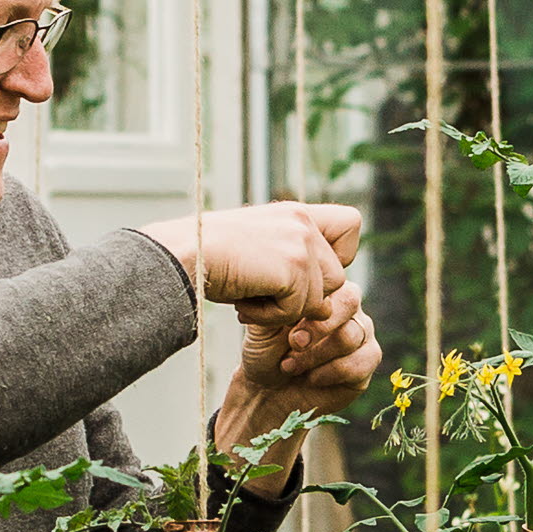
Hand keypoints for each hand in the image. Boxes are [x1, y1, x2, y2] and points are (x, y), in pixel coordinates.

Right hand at [147, 200, 366, 314]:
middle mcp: (303, 223)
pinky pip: (298, 311)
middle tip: (262, 297)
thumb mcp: (259, 249)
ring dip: (285, 311)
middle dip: (304, 298)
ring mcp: (301, 244)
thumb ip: (293, 264)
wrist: (181, 256)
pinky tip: (244, 305)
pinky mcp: (294, 268)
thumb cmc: (208, 258)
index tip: (304, 269)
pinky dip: (270, 318)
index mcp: (296, 213)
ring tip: (248, 299)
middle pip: (337, 278)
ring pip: (320, 300)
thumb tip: (324, 308)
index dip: (339, 254)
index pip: (351, 224)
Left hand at [229, 289, 383, 422]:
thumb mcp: (264, 324)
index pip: (332, 279)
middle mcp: (349, 306)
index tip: (286, 327)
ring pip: (351, 335)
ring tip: (291, 366)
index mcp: (325, 289)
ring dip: (316, 355)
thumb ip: (280, 302)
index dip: (311, 304)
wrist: (270, 391)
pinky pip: (359, 362)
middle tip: (294, 344)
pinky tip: (311, 378)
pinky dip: (329, 373)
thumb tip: (291, 285)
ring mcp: (362, 332)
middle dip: (318, 327)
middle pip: (349, 301)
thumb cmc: (267, 351)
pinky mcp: (368, 360)